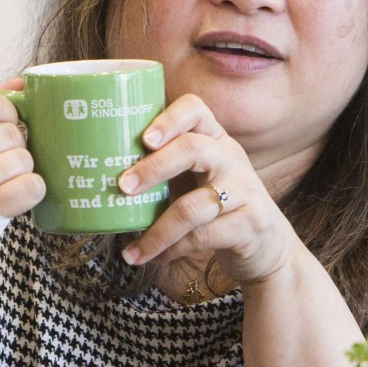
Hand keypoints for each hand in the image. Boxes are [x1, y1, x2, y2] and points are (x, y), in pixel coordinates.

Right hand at [0, 82, 43, 217]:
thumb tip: (21, 84)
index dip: (6, 110)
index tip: (2, 121)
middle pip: (10, 132)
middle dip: (14, 142)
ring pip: (22, 159)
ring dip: (20, 166)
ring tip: (1, 174)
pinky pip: (29, 188)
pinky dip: (31, 187)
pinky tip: (15, 188)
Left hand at [116, 93, 303, 287]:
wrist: (269, 248)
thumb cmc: (218, 209)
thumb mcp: (197, 179)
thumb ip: (164, 169)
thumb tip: (98, 173)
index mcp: (214, 140)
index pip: (195, 109)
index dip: (169, 118)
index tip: (142, 138)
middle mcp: (232, 159)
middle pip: (193, 149)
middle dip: (153, 167)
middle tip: (122, 186)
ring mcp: (245, 191)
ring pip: (195, 205)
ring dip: (157, 230)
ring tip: (130, 250)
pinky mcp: (251, 225)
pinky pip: (204, 236)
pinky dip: (173, 248)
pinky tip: (154, 257)